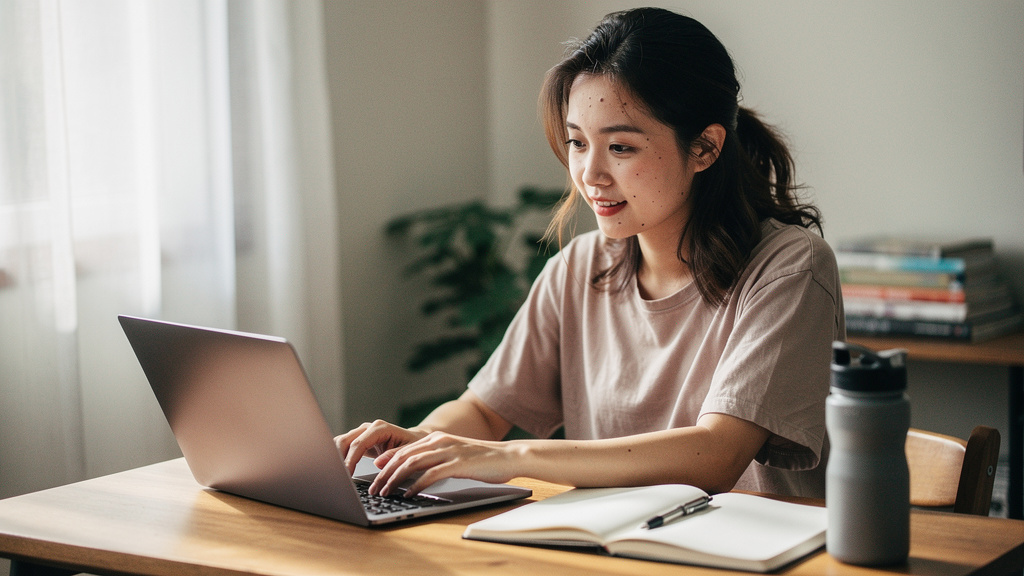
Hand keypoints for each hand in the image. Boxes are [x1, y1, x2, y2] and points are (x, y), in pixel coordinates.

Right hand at [334, 419, 427, 474]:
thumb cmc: (413, 445)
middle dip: (338, 458)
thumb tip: (377, 462)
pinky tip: (338, 470)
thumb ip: (394, 455)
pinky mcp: (358, 441)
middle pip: (345, 441)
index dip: (350, 459)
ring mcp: (361, 433)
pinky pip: (343, 447)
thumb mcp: (409, 452)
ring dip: (336, 457)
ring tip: (335, 474)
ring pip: (340, 443)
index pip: (359, 443)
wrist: (413, 440)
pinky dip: (338, 458)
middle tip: (338, 477)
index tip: (346, 474)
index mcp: (380, 428)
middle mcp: (368, 428)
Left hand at [368, 431, 521, 496]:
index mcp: (437, 438)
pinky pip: (430, 475)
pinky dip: (416, 485)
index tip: (374, 472)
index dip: (387, 461)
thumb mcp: (456, 455)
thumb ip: (437, 459)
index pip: (405, 449)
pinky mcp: (457, 464)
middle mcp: (439, 441)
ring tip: (385, 493)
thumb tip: (418, 472)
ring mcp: (448, 452)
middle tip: (374, 489)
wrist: (509, 456)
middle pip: (403, 456)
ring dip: (395, 480)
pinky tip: (408, 494)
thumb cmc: (483, 460)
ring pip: (412, 464)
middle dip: (385, 473)